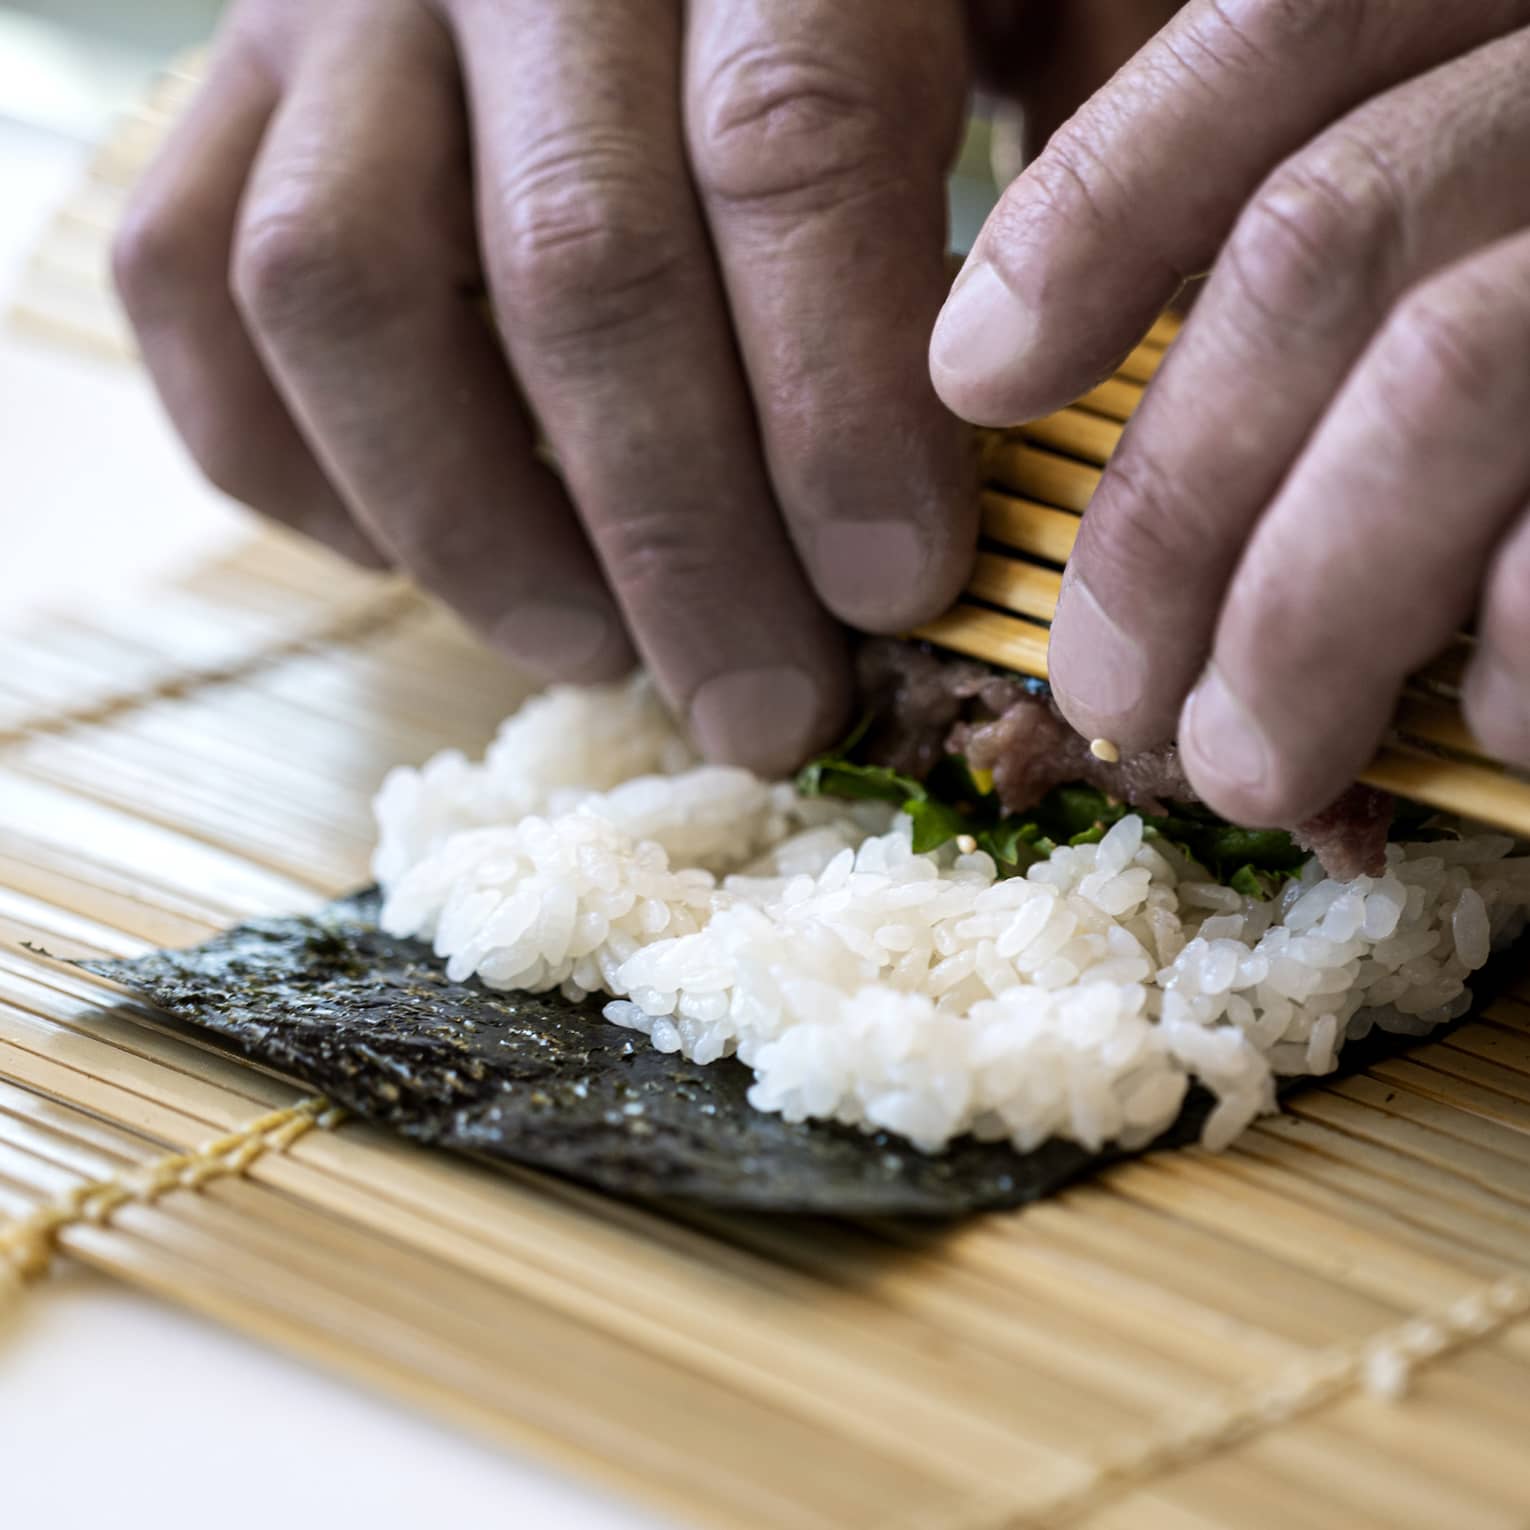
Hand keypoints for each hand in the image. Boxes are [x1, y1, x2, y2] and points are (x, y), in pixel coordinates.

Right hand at [115, 0, 979, 775]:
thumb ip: (1077, 141)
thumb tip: (1055, 402)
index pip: (789, 153)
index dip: (838, 410)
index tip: (892, 595)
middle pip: (575, 272)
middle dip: (682, 540)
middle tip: (764, 709)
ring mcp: (334, 8)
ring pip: (342, 293)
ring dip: (472, 529)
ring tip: (595, 658)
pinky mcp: (225, 89)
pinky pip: (195, 290)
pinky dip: (293, 462)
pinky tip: (425, 551)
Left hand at [932, 2, 1529, 824]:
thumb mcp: (1487, 202)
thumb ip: (1349, 225)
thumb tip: (1061, 364)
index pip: (1289, 33)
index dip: (1101, 209)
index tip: (976, 372)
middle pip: (1324, 243)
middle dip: (1174, 506)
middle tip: (1109, 692)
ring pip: (1448, 376)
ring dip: (1304, 616)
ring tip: (1242, 767)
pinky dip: (1522, 651)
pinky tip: (1487, 722)